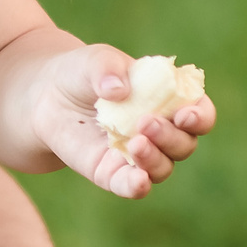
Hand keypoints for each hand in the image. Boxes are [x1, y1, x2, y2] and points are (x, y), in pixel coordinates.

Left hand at [27, 42, 214, 198]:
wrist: (46, 95)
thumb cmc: (83, 73)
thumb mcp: (95, 59)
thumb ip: (108, 68)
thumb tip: (118, 91)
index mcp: (169, 101)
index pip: (199, 114)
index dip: (200, 116)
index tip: (186, 114)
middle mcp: (161, 132)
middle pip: (184, 144)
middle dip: (171, 136)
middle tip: (146, 122)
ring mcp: (138, 155)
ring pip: (162, 167)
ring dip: (154, 159)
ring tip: (135, 143)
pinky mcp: (112, 173)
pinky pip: (132, 186)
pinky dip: (138, 186)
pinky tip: (137, 180)